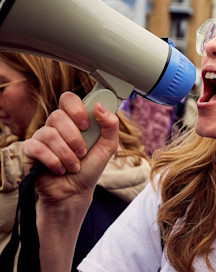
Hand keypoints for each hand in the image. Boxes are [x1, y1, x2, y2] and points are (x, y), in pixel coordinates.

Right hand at [23, 91, 118, 206]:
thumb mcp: (108, 146)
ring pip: (49, 133)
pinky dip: (53, 161)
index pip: (69, 99)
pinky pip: (38, 148)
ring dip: (66, 154)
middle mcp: (56, 124)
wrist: (75, 192)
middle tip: (82, 152)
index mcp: (74, 119)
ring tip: (74, 165)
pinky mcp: (30, 150)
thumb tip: (100, 105)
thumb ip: (110, 125)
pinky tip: (60, 169)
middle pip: (58, 116)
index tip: (87, 126)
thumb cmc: (90, 167)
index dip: (77, 110)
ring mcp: (41, 136)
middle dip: (74, 138)